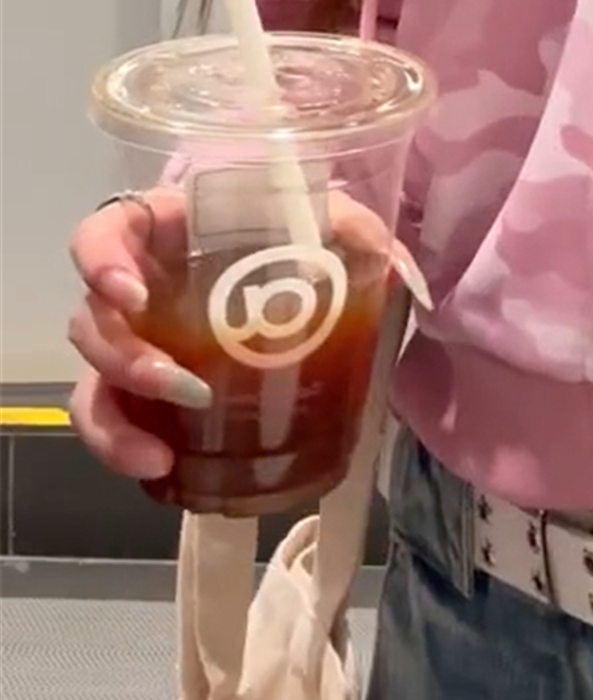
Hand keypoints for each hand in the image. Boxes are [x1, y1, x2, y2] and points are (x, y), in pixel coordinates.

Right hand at [67, 187, 430, 485]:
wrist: (302, 290)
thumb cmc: (299, 243)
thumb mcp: (329, 227)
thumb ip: (357, 233)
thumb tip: (394, 266)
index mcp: (170, 234)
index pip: (104, 231)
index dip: (99, 260)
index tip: (129, 296)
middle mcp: (140, 288)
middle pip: (91, 318)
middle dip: (121, 357)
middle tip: (176, 384)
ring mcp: (139, 343)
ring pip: (93, 380)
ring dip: (116, 419)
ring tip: (159, 458)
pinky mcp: (147, 394)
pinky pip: (115, 421)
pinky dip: (125, 448)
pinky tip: (163, 471)